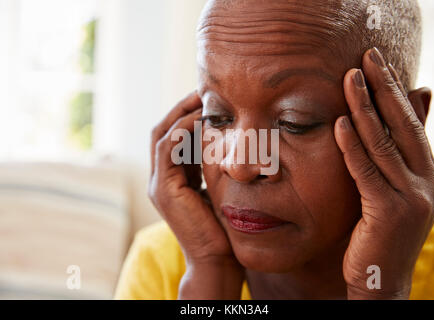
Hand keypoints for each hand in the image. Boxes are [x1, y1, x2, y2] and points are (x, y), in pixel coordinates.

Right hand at [148, 91, 243, 298]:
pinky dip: (181, 128)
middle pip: (164, 129)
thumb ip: (216, 165)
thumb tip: (230, 140)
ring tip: (203, 96)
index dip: (189, 113)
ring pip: (162, 133)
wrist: (218, 258)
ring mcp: (158, 183)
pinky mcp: (162, 189)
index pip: (175, 135)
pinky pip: (167, 147)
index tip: (211, 98)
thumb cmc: (225, 223)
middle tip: (205, 89)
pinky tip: (202, 117)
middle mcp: (161, 177)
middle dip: (183, 107)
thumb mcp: (220, 186)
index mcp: (174, 176)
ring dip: (181, 111)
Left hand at [335, 48, 433, 298]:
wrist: (380, 278)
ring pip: (385, 144)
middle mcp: (426, 181)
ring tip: (352, 78)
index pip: (410, 123)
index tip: (378, 64)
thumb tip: (398, 112)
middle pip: (403, 126)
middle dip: (384, 88)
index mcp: (428, 173)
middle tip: (368, 57)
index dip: (395, 92)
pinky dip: (354, 147)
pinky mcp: (389, 212)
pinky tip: (341, 123)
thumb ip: (393, 156)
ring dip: (366, 108)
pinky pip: (367, 172)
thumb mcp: (391, 190)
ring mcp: (411, 198)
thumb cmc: (380, 231)